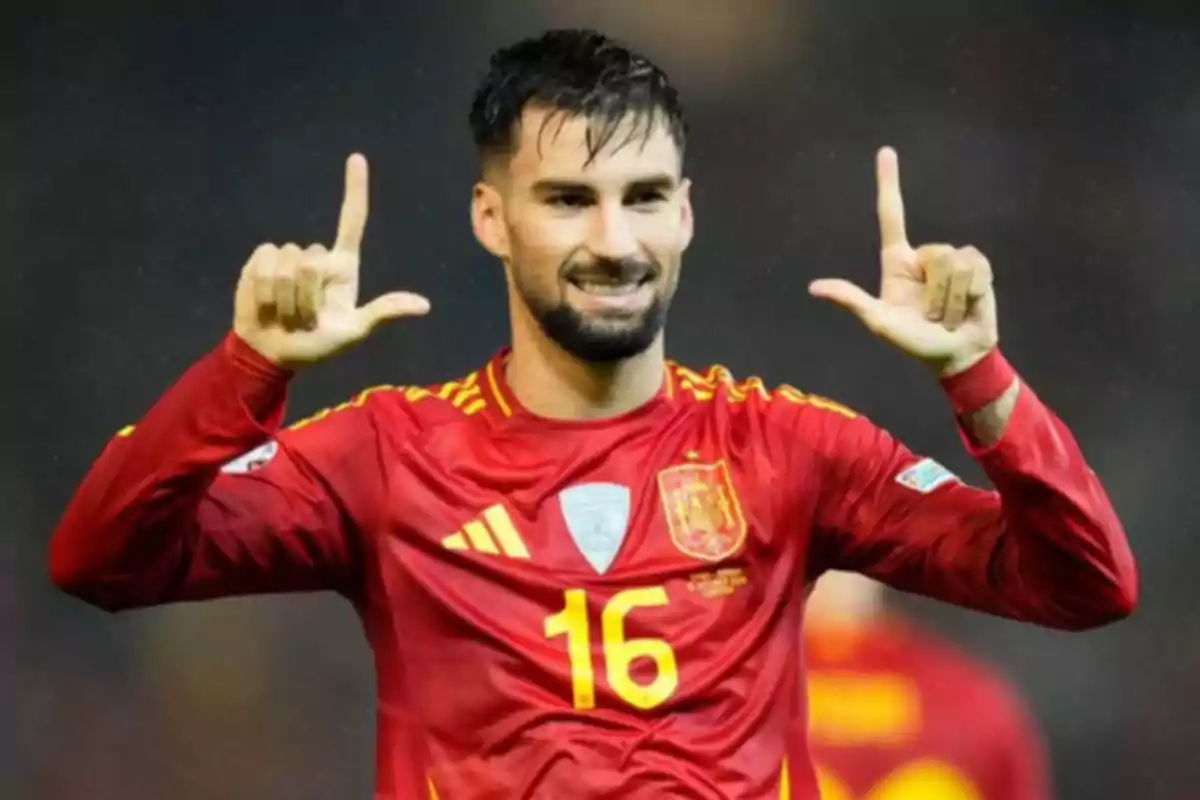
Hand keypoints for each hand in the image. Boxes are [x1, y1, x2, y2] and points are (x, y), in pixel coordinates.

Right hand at [232, 154, 429, 369]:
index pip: (352, 220)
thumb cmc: (318, 345)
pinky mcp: (260, 261)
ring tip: (287, 314)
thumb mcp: (353, 332)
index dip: (355, 189)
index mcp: (343, 266)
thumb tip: (424, 305)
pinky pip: (262, 264)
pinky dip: (263, 291)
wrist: (274, 352)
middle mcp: (316, 256)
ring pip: (287, 264)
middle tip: (305, 317)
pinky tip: (265, 305)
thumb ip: (383, 314)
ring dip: (285, 299)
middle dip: (307, 295)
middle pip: (313, 259)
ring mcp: (286, 256)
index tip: (357, 158)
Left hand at [808, 147, 998, 375]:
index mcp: (897, 262)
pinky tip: (968, 306)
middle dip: (933, 292)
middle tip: (930, 316)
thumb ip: (852, 301)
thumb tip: (814, 287)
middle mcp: (924, 255)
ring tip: (946, 314)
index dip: (889, 183)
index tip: (885, 152)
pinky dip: (970, 293)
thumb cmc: (913, 341)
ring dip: (949, 298)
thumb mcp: (879, 322)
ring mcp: (953, 259)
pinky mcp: (978, 267)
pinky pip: (974, 267)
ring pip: (953, 261)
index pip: (892, 215)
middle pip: (931, 252)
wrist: (955, 355)